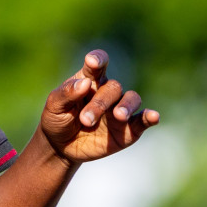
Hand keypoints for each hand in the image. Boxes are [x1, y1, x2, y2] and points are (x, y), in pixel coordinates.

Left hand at [39, 50, 158, 162]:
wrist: (61, 146)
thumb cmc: (57, 119)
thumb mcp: (54, 106)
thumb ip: (66, 93)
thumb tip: (84, 83)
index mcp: (89, 80)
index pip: (97, 64)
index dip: (98, 60)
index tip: (92, 62)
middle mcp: (107, 92)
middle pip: (113, 88)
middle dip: (100, 103)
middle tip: (85, 119)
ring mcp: (119, 109)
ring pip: (132, 99)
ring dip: (126, 106)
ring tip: (118, 116)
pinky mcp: (128, 129)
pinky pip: (142, 120)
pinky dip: (149, 117)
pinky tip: (153, 116)